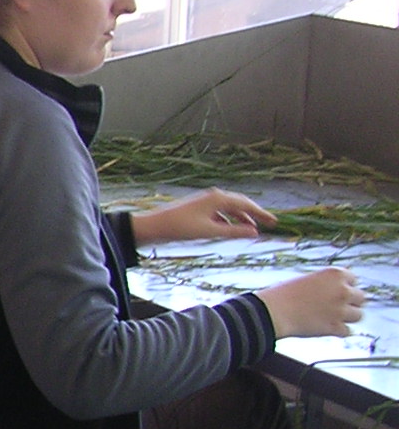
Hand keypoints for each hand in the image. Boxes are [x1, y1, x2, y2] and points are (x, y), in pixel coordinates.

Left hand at [131, 188, 274, 245]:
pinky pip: (220, 212)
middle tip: (269, 223)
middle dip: (255, 213)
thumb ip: (234, 231)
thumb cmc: (181, 228)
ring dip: (242, 218)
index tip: (274, 221)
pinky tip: (233, 228)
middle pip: (240, 203)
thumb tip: (255, 232)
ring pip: (230, 208)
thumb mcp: (210, 231)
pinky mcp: (198, 208)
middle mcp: (213, 196)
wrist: (154, 225)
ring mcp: (205, 201)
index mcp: (218, 198)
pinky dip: (229, 220)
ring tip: (253, 229)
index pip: (246, 204)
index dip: (261, 213)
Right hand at [259, 267, 365, 338]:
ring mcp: (341, 310)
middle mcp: (343, 291)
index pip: (353, 279)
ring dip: (347, 316)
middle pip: (360, 298)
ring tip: (332, 317)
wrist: (272, 312)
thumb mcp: (307, 279)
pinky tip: (326, 327)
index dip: (344, 286)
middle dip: (350, 301)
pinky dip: (338, 330)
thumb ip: (326, 284)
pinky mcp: (336, 327)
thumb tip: (334, 292)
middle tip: (336, 305)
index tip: (336, 291)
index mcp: (335, 274)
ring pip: (358, 315)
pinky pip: (347, 331)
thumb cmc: (282, 294)